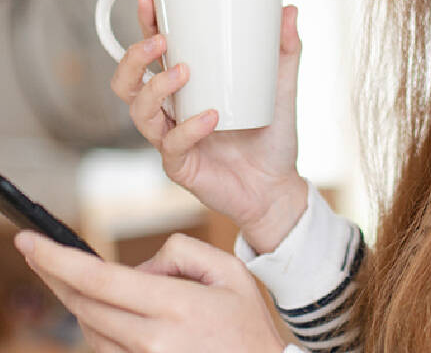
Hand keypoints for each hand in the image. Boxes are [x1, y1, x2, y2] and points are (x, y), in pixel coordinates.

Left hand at [15, 230, 286, 352]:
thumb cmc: (248, 324)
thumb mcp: (230, 272)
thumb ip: (183, 251)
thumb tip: (141, 265)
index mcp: (177, 306)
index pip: (101, 279)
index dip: (58, 259)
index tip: (29, 241)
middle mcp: (152, 341)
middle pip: (83, 305)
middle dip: (53, 275)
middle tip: (35, 249)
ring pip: (89, 329)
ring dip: (78, 299)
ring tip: (82, 278)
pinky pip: (103, 349)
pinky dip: (96, 323)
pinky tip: (104, 308)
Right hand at [110, 0, 306, 252]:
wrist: (279, 185)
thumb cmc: (273, 134)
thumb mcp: (282, 84)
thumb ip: (286, 49)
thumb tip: (289, 9)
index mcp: (186, 87)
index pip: (153, 53)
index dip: (144, 26)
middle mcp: (171, 111)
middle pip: (127, 82)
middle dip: (135, 58)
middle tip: (162, 41)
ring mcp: (171, 139)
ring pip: (139, 112)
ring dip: (155, 88)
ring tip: (184, 71)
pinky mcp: (181, 166)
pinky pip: (172, 146)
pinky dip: (188, 128)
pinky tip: (210, 116)